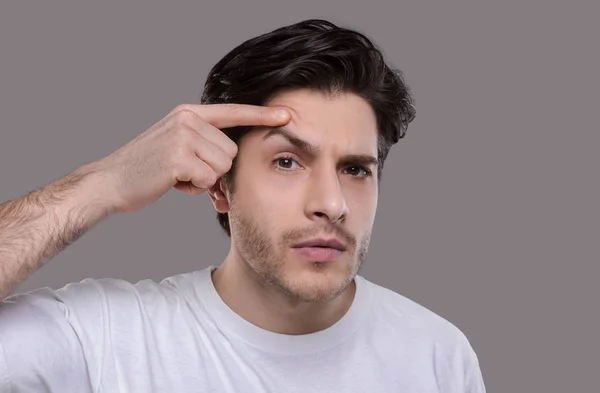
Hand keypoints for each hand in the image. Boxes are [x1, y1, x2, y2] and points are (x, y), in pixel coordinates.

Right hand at [90, 103, 289, 213]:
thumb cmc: (148, 171)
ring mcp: (183, 135)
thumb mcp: (177, 149)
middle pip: (232, 150)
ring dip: (205, 180)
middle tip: (188, 174)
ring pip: (223, 165)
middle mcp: (188, 118)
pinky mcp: (179, 156)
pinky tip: (174, 183)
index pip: (233, 112)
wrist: (111, 182)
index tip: (287, 114)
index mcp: (189, 113)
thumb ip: (204, 151)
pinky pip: (208, 178)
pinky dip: (194, 188)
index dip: (261, 115)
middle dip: (216, 169)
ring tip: (178, 176)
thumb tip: (230, 179)